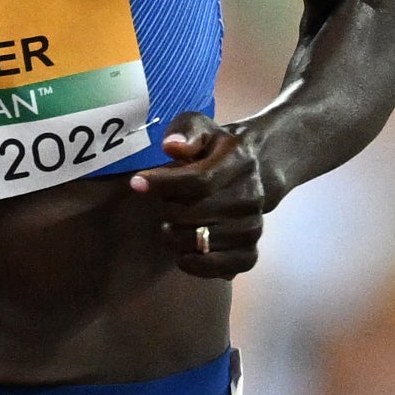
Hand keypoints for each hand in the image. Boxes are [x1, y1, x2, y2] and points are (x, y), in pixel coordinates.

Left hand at [126, 112, 276, 274]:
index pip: (199, 180)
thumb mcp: (201, 126)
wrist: (257, 167)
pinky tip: (184, 255)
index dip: (163, 185)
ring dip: (177, 238)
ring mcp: (252, 225)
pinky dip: (200, 266)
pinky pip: (225, 267)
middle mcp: (249, 196)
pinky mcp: (251, 249)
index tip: (137, 183)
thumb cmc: (216, 148)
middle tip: (164, 204)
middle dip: (167, 210)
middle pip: (194, 215)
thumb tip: (172, 147)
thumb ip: (186, 131)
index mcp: (237, 162)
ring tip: (172, 225)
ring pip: (203, 243)